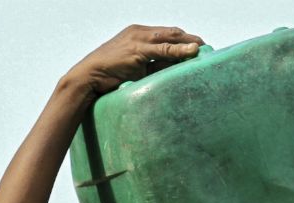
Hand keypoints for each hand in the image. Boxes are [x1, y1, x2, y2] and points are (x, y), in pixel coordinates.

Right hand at [63, 25, 204, 100]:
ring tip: (204, 50)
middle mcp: (139, 33)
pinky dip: (180, 51)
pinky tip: (193, 53)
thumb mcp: (134, 68)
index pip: (167, 33)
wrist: (86, 78)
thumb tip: (172, 71)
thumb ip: (152, 66)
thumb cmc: (108, 76)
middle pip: (172, 33)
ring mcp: (137, 40)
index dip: (184, 40)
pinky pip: (163, 49)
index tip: (198, 48)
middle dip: (191, 40)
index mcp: (137, 34)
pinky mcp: (136, 51)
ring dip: (189, 44)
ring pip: (170, 38)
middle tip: (207, 49)